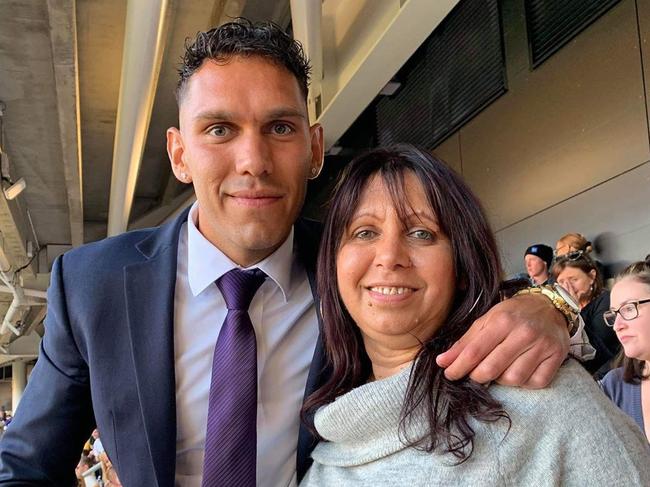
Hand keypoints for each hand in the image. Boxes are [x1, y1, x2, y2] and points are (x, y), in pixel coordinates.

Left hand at [436, 294, 568, 387]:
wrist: (549, 306)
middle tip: (475, 374)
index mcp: (502, 321)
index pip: (474, 352)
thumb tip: (442, 362)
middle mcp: (523, 333)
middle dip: (478, 376)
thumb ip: (465, 342)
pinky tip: (520, 370)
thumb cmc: (513, 314)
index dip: (458, 367)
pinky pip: (535, 383)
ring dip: (502, 379)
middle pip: (492, 369)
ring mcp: (542, 345)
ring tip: (501, 367)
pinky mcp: (557, 357)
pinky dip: (524, 382)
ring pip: (513, 379)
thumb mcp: (487, 320)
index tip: (449, 375)